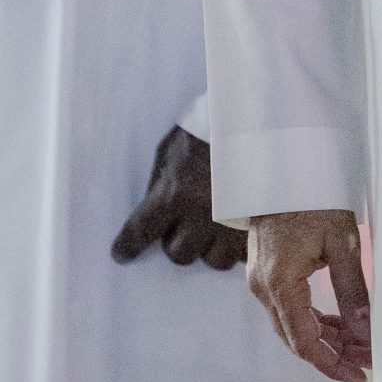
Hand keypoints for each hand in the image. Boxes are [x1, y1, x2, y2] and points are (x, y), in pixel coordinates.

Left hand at [111, 126, 247, 271]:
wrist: (254, 121)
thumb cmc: (208, 129)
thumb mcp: (172, 149)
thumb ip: (160, 182)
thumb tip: (151, 212)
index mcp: (175, 193)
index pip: (141, 232)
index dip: (128, 246)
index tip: (123, 254)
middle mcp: (201, 215)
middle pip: (178, 254)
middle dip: (177, 240)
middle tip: (184, 224)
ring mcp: (233, 224)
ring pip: (213, 260)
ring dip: (209, 247)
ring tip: (214, 228)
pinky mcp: (258, 225)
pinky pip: (243, 253)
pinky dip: (238, 245)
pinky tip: (238, 227)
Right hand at [248, 210, 371, 381]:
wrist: (283, 170)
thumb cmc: (313, 197)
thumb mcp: (341, 242)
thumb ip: (352, 289)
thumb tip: (364, 332)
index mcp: (279, 283)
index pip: (304, 342)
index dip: (332, 364)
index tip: (358, 375)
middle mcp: (263, 288)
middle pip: (297, 339)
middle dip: (334, 355)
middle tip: (367, 362)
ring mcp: (261, 282)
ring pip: (293, 327)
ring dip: (325, 340)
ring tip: (359, 346)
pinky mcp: (266, 275)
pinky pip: (289, 310)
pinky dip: (314, 322)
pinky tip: (338, 326)